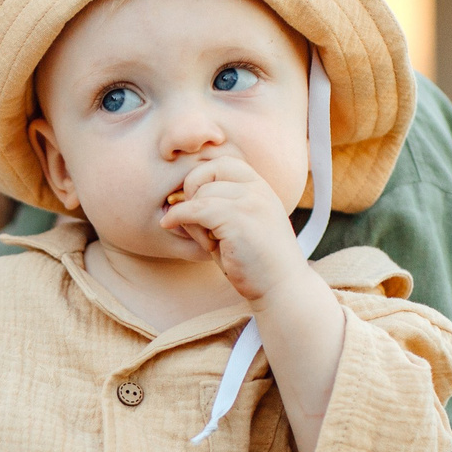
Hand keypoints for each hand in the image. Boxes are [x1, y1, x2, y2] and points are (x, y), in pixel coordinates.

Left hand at [159, 155, 309, 300]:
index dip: (202, 178)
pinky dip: (178, 217)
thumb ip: (220, 206)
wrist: (282, 289)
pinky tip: (169, 226)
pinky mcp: (238, 219)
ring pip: (200, 194)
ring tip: (207, 241)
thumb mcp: (241, 225)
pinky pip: (195, 209)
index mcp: (261, 187)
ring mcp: (250, 202)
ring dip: (191, 217)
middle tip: (198, 223)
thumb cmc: (257, 263)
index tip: (195, 203)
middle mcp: (258, 189)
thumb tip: (177, 197)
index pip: (223, 163)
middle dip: (192, 193)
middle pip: (207, 173)